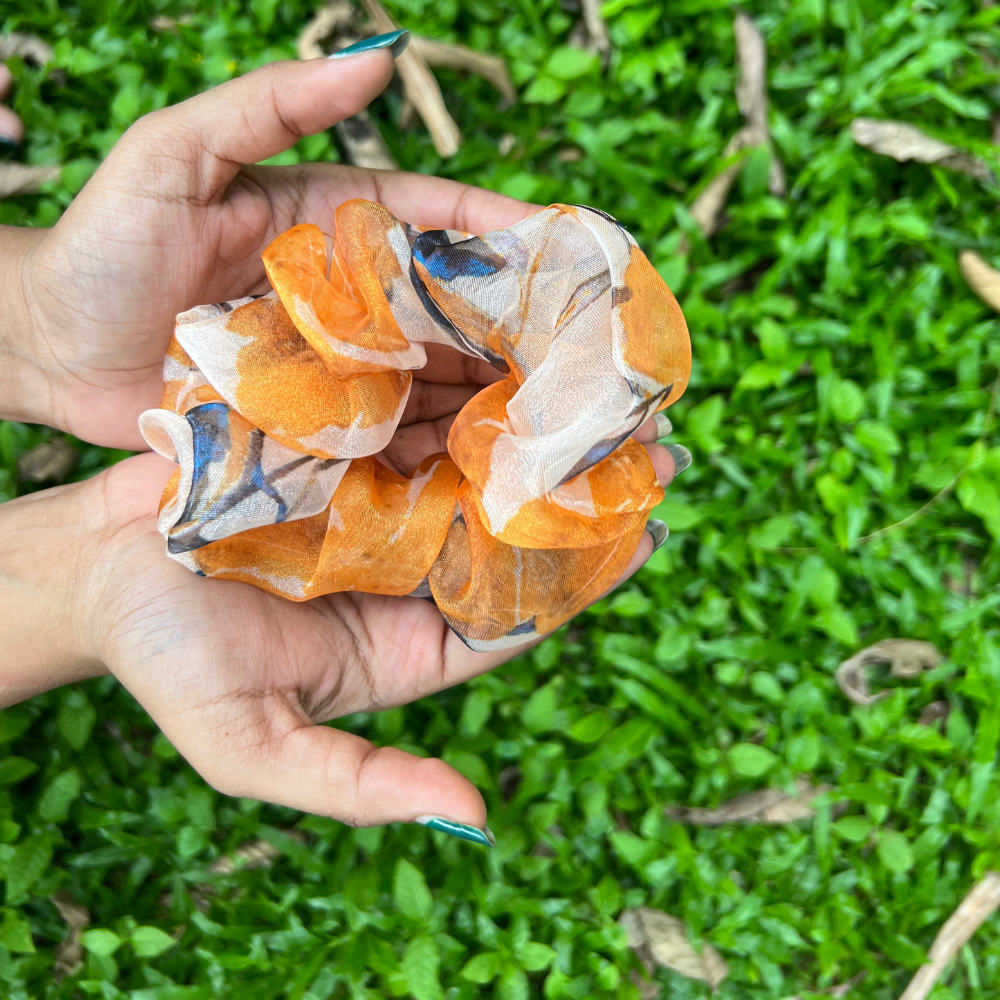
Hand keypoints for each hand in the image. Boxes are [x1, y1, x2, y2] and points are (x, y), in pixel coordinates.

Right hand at [0, 375, 679, 834]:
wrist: (89, 572)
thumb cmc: (169, 662)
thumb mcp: (259, 749)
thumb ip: (362, 787)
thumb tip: (473, 817)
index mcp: (408, 638)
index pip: (517, 610)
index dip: (585, 576)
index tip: (651, 534)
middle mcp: (407, 565)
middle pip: (511, 526)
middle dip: (580, 489)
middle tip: (656, 446)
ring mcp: (378, 501)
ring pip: (474, 460)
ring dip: (534, 427)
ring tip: (603, 386)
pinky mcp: (343, 448)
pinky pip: (415, 415)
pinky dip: (461, 388)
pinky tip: (509, 351)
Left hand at [3, 49, 533, 447]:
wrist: (48, 348)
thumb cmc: (105, 243)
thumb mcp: (176, 153)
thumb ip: (272, 106)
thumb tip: (380, 56)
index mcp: (329, 224)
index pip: (435, 220)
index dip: (503, 231)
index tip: (569, 247)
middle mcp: (346, 297)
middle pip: (448, 307)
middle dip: (516, 324)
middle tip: (583, 349)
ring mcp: (335, 365)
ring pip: (430, 375)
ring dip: (490, 392)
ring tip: (554, 414)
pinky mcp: (314, 423)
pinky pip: (386, 434)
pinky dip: (435, 446)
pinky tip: (484, 461)